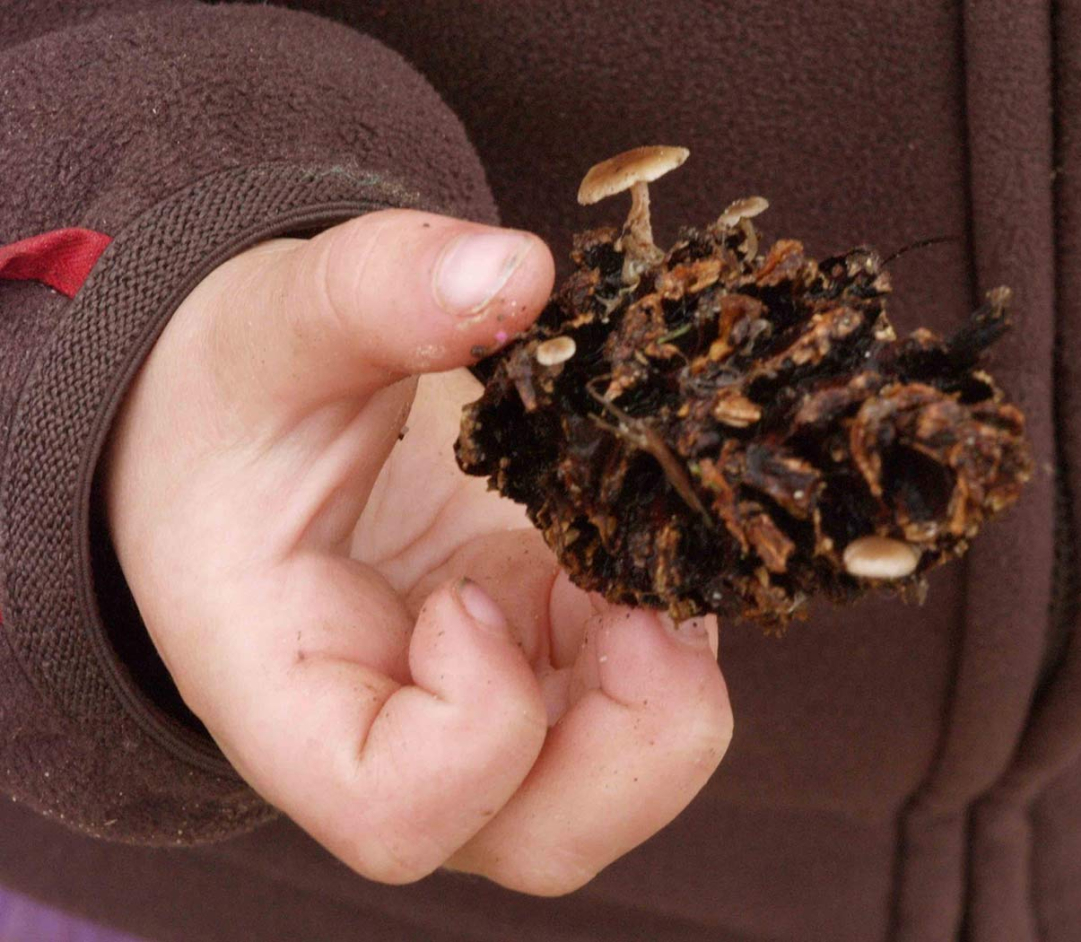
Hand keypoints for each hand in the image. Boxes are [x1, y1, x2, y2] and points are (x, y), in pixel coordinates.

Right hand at [103, 210, 732, 892]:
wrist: (257, 416)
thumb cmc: (234, 398)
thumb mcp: (273, 327)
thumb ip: (374, 290)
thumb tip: (519, 273)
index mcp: (293, 690)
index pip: (394, 809)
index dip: (473, 725)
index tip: (471, 590)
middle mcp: (403, 725)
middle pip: (541, 834)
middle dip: (634, 745)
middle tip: (646, 612)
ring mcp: (489, 694)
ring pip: (615, 778)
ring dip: (672, 685)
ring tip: (657, 559)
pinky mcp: (546, 646)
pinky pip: (641, 688)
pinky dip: (675, 626)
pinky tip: (654, 535)